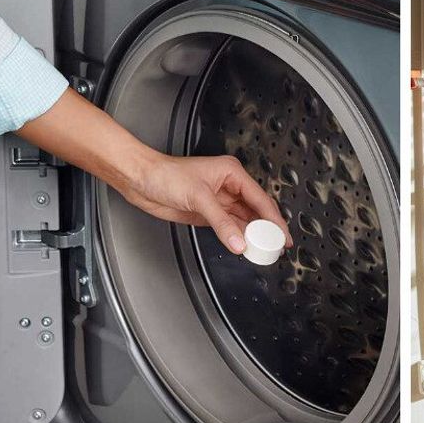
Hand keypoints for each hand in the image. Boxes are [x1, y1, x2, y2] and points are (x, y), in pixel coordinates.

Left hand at [120, 153, 292, 254]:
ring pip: (244, 220)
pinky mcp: (210, 213)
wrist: (141, 181)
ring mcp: (219, 201)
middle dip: (267, 228)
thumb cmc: (165, 175)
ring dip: (253, 234)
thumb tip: (239, 242)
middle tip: (277, 246)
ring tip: (264, 249)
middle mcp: (229, 186)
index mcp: (232, 173)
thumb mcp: (198, 198)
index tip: (283, 235)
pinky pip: (230, 227)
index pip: (260, 199)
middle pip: (256, 210)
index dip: (274, 219)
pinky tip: (245, 245)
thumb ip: (222, 223)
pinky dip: (238, 237)